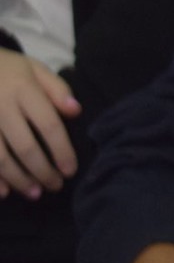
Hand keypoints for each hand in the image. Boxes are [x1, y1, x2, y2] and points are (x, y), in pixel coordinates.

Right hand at [0, 48, 78, 196]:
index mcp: (23, 90)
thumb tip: (75, 110)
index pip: (48, 124)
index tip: (70, 170)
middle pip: (24, 146)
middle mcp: (1, 107)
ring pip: (0, 157)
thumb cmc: (8, 68)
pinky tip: (4, 192)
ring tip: (34, 193)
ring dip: (18, 179)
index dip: (61, 150)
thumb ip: (57, 88)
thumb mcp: (35, 68)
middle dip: (42, 170)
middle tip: (55, 186)